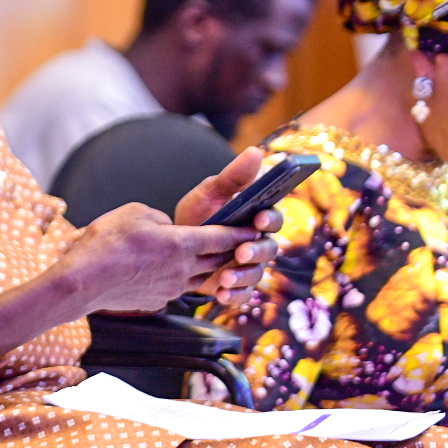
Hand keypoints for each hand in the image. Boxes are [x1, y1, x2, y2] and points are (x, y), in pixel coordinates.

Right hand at [51, 201, 269, 314]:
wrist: (84, 282)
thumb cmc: (106, 243)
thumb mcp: (134, 213)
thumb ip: (159, 217)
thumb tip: (168, 227)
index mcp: (181, 243)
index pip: (222, 237)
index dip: (241, 232)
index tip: (256, 229)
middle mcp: (183, 269)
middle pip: (219, 261)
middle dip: (234, 252)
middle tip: (246, 244)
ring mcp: (171, 288)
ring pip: (202, 278)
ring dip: (212, 269)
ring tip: (216, 261)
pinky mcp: (158, 301)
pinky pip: (179, 288)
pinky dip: (184, 279)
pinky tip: (175, 273)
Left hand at [174, 147, 283, 304]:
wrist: (174, 247)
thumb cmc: (198, 215)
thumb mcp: (210, 193)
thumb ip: (233, 176)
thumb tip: (256, 152)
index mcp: (256, 217)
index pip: (274, 216)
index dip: (271, 217)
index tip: (260, 217)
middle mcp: (258, 242)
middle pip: (269, 248)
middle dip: (255, 251)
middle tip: (240, 252)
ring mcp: (249, 266)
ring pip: (257, 273)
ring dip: (243, 276)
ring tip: (224, 277)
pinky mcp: (237, 286)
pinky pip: (243, 294)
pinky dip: (233, 295)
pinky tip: (220, 293)